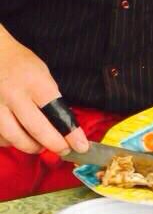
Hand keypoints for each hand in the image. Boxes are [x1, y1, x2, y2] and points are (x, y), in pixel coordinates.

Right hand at [0, 30, 86, 154]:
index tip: (80, 146)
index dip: (71, 134)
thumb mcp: (43, 74)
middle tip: (63, 149)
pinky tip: (18, 137)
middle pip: (37, 131)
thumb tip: (66, 128)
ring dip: (32, 147)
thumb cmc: (20, 64)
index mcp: (34, 83)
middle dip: (55, 145)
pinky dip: (10, 142)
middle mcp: (13, 94)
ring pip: (15, 138)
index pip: (57, 113)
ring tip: (40, 145)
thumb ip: (53, 99)